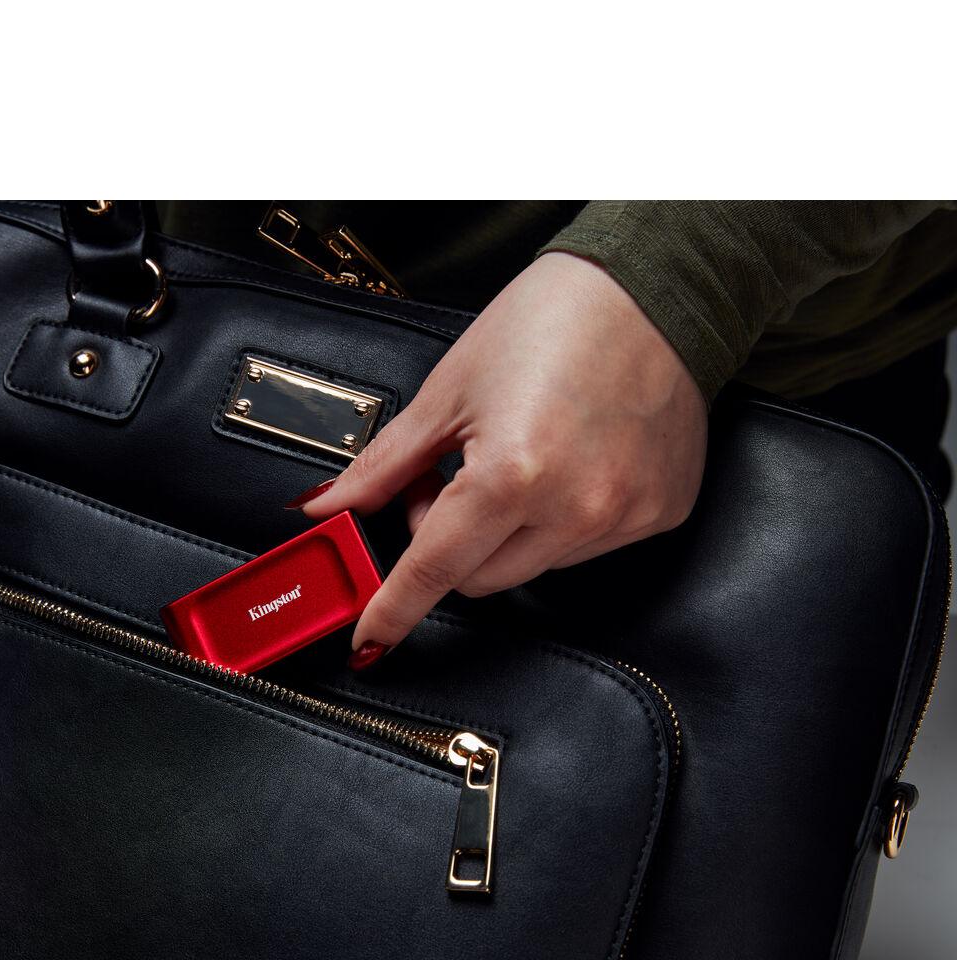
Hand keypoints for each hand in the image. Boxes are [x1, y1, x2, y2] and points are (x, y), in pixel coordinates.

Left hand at [288, 252, 708, 668]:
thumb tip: (330, 504)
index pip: (433, 569)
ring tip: (510, 463)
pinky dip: (557, 522)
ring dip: (502, 535)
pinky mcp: (658, 514)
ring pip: (529, 567)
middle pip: (477, 580)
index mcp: (513, 474)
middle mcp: (576, 508)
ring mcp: (624, 517)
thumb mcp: (450, 391)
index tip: (369, 640)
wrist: (655, 289)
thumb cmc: (553, 320)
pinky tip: (564, 467)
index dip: (392, 608)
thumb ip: (385, 464)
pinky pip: (583, 548)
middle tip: (443, 483)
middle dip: (443, 546)